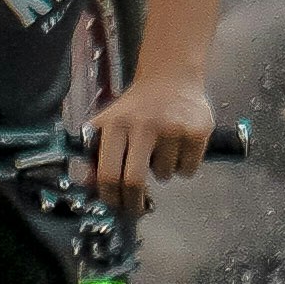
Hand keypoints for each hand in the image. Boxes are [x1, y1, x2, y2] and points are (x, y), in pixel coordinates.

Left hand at [85, 66, 216, 213]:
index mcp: (117, 124)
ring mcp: (173, 129)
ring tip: (161, 150)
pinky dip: (182, 166)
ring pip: (165, 175)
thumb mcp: (109, 122)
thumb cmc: (136, 107)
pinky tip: (178, 146)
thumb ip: (94, 153)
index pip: (109, 173)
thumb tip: (87, 183)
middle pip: (135, 181)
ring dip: (162, 172)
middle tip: (137, 207)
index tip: (114, 204)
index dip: (110, 196)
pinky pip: (188, 169)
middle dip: (134, 202)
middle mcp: (144, 125)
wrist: (171, 76)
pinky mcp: (197, 132)